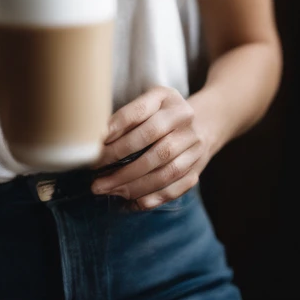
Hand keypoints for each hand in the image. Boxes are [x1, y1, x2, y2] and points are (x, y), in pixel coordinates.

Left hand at [89, 86, 212, 209]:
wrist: (203, 123)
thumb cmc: (162, 113)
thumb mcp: (147, 102)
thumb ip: (125, 117)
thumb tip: (97, 141)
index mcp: (167, 98)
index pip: (139, 113)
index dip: (116, 129)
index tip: (95, 145)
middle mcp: (185, 121)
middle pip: (153, 147)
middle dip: (121, 166)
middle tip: (97, 179)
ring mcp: (194, 147)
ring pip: (164, 172)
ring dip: (133, 186)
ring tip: (108, 190)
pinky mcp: (196, 169)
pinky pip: (174, 189)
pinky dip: (151, 198)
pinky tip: (130, 202)